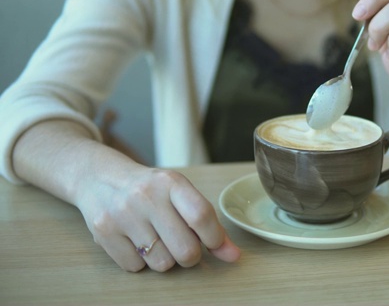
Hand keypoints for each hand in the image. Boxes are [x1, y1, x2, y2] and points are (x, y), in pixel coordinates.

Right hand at [75, 165, 239, 271]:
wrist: (99, 177)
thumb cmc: (150, 189)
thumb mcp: (180, 194)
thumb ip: (208, 223)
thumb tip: (233, 255)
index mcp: (171, 182)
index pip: (201, 216)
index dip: (214, 238)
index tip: (215, 244)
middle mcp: (146, 196)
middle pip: (185, 249)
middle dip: (190, 256)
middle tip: (183, 245)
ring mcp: (122, 215)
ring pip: (162, 263)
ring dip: (165, 259)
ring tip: (156, 239)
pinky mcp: (104, 232)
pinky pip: (136, 267)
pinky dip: (141, 261)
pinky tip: (135, 241)